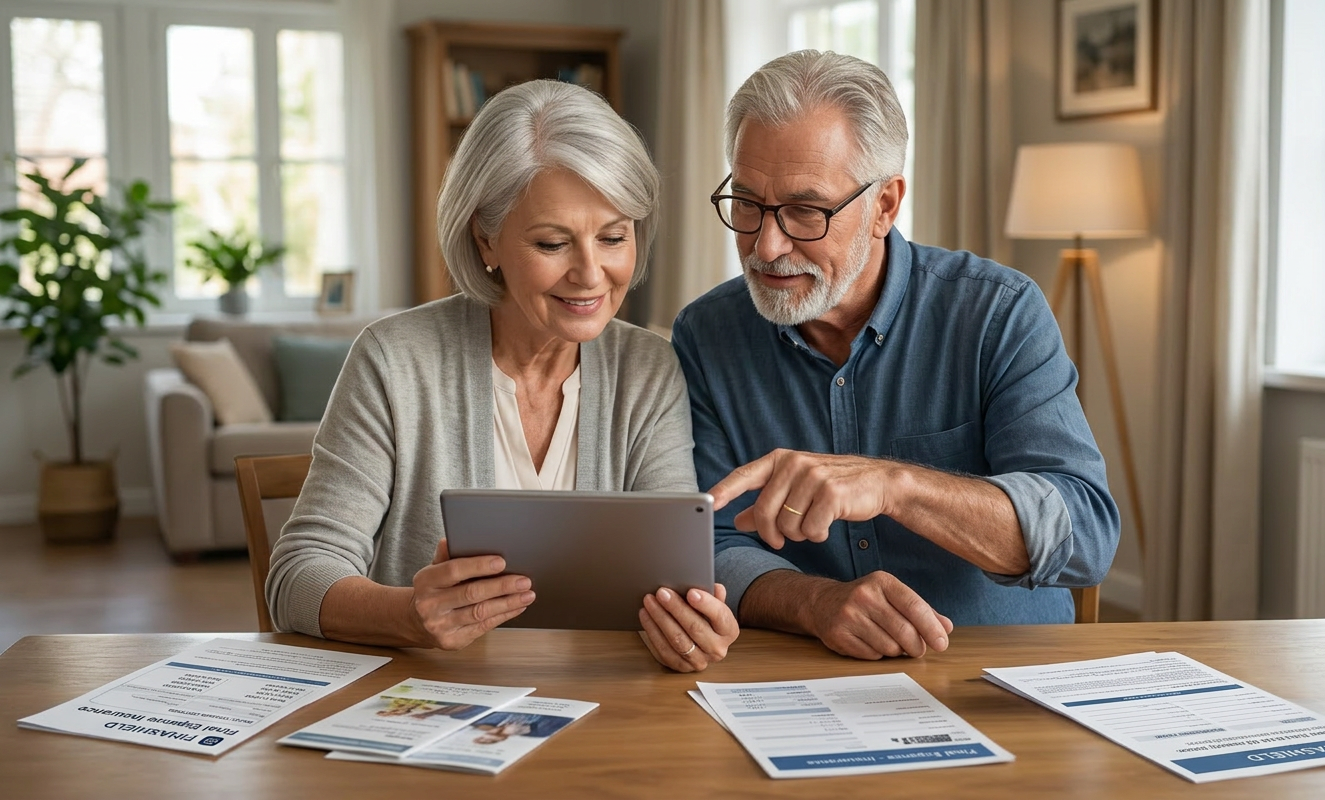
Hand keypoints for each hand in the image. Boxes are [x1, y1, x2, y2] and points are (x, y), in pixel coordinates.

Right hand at [409, 539, 535, 649]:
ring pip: (480, 613)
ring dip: (508, 603)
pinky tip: (517, 607)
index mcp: (426, 581)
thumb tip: (450, 540)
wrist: (418, 622)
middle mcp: (430, 605)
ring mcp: (440, 625)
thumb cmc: (434, 591)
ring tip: (527, 594)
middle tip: (523, 581)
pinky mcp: (452, 641)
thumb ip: (445, 556)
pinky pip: (483, 627)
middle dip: (501, 586)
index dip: (479, 566)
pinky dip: (503, 616)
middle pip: (471, 594)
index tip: (501, 562)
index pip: (454, 571)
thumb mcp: (434, 571)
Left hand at [637, 583, 738, 672]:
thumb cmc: (705, 617)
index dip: (706, 604)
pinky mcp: (681, 666)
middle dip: (676, 608)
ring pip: (678, 640)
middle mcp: (717, 649)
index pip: (720, 616)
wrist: (698, 640)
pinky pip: (664, 650)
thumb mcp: (713, 605)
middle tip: (662, 593)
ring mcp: (699, 661)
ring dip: (661, 618)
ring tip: (650, 601)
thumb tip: (715, 588)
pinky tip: (645, 615)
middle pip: (695, 628)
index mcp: (729, 631)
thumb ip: (714, 596)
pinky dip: (653, 631)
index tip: (691, 592)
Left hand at [710, 449, 894, 549]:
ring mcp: (813, 476)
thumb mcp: (796, 490)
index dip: (724, 490)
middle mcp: (794, 464)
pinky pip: (810, 530)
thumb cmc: (832, 487)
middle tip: (780, 542)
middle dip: (771, 534)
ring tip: (812, 525)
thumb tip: (737, 521)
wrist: (877, 483)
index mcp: (780, 459)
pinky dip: (817, 535)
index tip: (707, 503)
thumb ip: (765, 504)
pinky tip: (826, 526)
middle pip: (765, 512)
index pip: (744, 475)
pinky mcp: (831, 493)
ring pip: (788, 524)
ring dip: (799, 534)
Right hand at [806, 571, 952, 658]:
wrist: (822, 602)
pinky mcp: (838, 635)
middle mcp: (864, 596)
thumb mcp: (892, 596)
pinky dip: (877, 654)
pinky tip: (871, 643)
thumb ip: (921, 610)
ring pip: (889, 647)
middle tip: (917, 649)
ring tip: (889, 641)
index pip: (914, 606)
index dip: (931, 628)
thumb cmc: (865, 600)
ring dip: (896, 651)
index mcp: (882, 582)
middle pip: (904, 631)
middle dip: (917, 646)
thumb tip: (946, 627)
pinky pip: (872, 655)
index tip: (941, 643)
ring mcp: (849, 616)